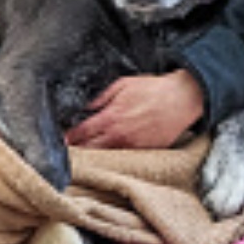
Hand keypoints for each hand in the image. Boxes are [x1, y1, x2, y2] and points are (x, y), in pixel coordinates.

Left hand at [65, 69, 203, 148]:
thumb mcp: (122, 84)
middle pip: (89, 149)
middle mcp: (119, 135)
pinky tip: (108, 154)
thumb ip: (101, 97)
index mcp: (111, 117)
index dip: (68, 138)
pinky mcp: (144, 152)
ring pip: (105, 157)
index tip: (62, 140)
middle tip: (69, 150)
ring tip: (84, 155)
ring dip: (94, 156)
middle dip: (77, 150)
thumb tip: (85, 108)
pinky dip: (114, 157)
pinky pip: (123, 158)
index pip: (81, 133)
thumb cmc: (153, 89)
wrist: (182, 100)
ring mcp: (132, 146)